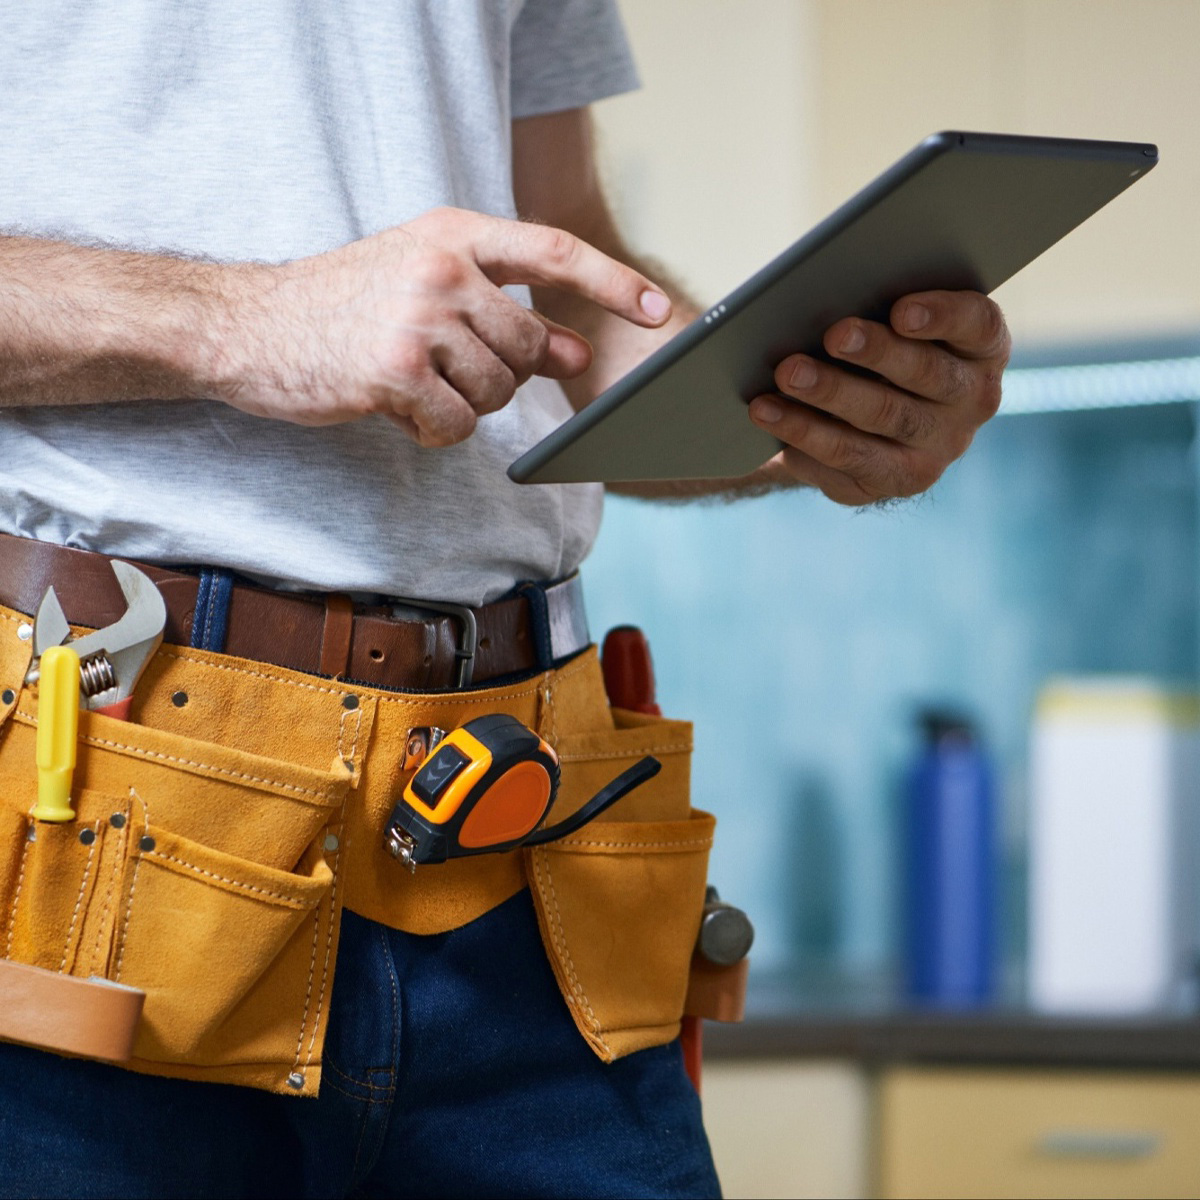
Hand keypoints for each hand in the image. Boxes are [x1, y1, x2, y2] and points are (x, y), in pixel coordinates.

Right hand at [216, 207, 671, 444]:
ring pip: (496, 391)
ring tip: (408, 382)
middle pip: (525, 345)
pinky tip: (393, 407)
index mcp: (452, 234)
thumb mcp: (426, 290)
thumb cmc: (339, 309)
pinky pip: (457, 425)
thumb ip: (504, 314)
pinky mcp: (394, 369)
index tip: (659, 310)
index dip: (612, 283)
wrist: (243, 326)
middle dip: (502, 376)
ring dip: (461, 404)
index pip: (553, 251)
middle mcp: (440, 267)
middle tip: (446, 372)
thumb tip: (577, 350)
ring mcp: (417, 316)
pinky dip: (432, 432)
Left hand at [748, 291, 1009, 504]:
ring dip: (830, 395)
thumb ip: (877, 303)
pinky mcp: (895, 481)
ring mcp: (938, 448)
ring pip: (883, 420)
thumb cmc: (877, 345)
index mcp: (982, 347)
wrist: (864, 419)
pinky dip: (805, 436)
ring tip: (785, 375)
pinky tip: (769, 415)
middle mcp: (972, 400)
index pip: (977, 324)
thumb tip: (827, 292)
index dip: (943, 317)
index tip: (902, 310)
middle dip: (876, 353)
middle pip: (927, 374)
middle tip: (833, 335)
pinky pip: (849, 462)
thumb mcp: (888, 319)